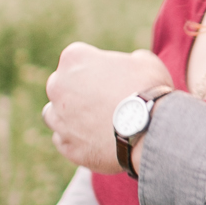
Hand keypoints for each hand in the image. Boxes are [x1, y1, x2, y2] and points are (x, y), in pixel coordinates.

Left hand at [42, 43, 171, 175]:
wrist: (151, 131)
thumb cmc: (149, 90)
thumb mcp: (144, 61)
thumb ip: (127, 61)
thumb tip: (128, 68)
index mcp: (74, 59)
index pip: (77, 58)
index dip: (95, 67)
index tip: (111, 76)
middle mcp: (58, 86)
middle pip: (61, 85)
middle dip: (77, 91)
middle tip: (103, 99)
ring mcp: (60, 119)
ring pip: (54, 114)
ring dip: (69, 115)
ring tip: (94, 122)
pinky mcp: (67, 147)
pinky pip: (64, 141)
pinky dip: (76, 140)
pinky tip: (96, 140)